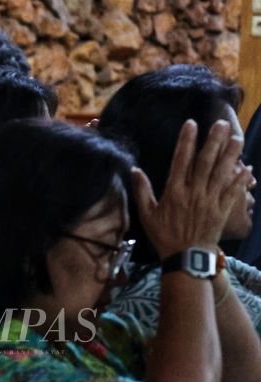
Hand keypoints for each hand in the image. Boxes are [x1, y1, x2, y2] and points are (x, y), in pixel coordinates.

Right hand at [133, 120, 252, 259]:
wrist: (186, 257)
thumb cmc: (164, 235)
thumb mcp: (147, 214)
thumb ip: (142, 191)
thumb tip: (134, 169)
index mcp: (174, 190)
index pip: (181, 159)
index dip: (187, 141)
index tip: (192, 124)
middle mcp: (194, 192)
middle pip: (205, 161)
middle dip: (214, 141)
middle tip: (222, 124)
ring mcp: (211, 200)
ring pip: (222, 173)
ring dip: (231, 154)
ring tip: (237, 138)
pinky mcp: (223, 210)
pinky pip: (233, 192)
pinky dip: (241, 179)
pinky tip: (247, 167)